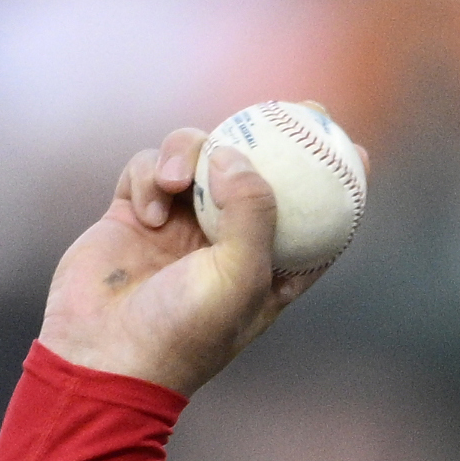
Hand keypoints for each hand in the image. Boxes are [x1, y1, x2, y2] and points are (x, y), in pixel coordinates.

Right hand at [36, 128, 319, 397]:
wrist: (104, 354)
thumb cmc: (184, 330)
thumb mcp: (239, 277)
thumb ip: (251, 213)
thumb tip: (239, 156)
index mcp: (268, 269)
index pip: (313, 221)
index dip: (336, 185)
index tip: (356, 149)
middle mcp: (227, 241)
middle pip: (255, 172)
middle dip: (269, 137)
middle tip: (284, 107)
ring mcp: (180, 223)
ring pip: (196, 157)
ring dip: (186, 153)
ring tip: (172, 182)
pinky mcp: (135, 212)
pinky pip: (149, 168)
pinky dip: (147, 177)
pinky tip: (144, 214)